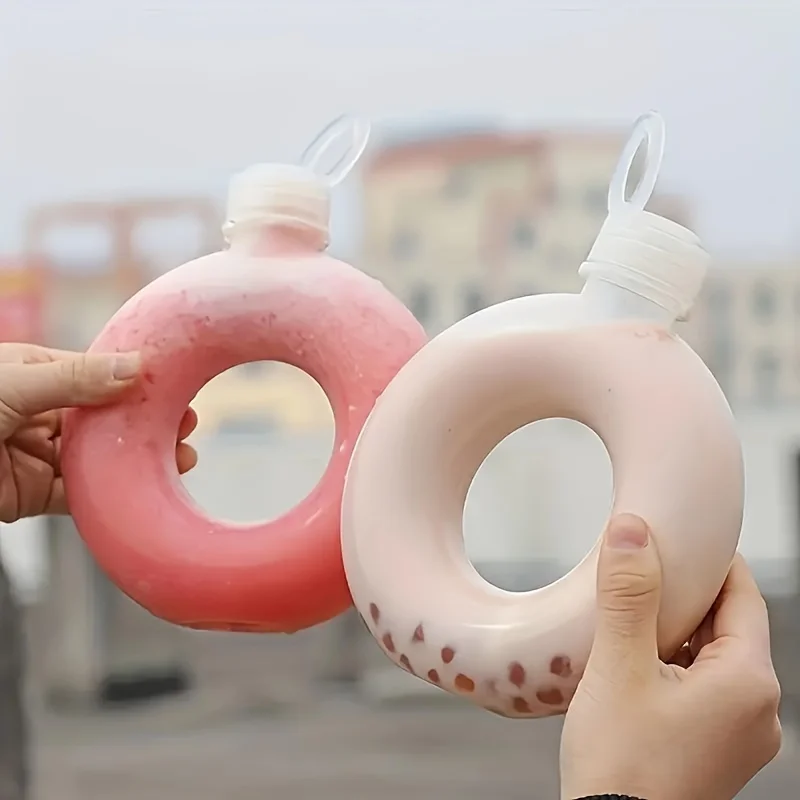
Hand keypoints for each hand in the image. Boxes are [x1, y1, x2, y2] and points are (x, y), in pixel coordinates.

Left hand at [0, 343, 197, 522]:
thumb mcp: (13, 383)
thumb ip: (73, 377)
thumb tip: (135, 366)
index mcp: (37, 374)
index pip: (100, 376)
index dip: (140, 385)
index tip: (178, 391)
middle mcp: (41, 412)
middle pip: (108, 420)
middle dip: (151, 425)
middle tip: (187, 429)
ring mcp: (38, 454)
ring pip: (101, 459)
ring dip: (141, 462)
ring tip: (182, 460)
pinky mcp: (32, 494)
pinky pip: (79, 497)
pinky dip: (112, 497)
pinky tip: (143, 491)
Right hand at [560, 514, 781, 799]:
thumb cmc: (621, 771)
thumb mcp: (618, 667)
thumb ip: (629, 594)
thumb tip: (633, 530)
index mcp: (748, 682)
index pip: (741, 592)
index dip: (708, 558)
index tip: (672, 535)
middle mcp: (756, 708)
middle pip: (726, 622)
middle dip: (682, 594)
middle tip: (636, 572)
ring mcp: (737, 732)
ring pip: (710, 654)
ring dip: (672, 629)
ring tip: (625, 615)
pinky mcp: (712, 747)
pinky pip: (700, 686)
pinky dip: (669, 663)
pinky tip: (631, 661)